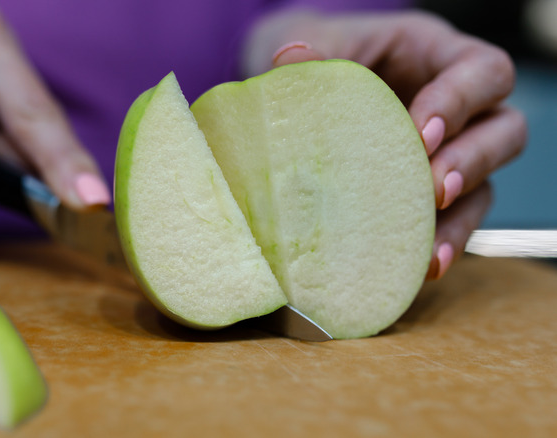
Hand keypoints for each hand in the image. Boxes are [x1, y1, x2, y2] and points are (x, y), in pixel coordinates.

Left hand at [246, 10, 526, 278]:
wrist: (299, 93)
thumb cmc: (317, 55)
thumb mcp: (312, 43)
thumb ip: (310, 55)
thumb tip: (293, 60)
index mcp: (435, 55)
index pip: (481, 71)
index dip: (461, 102)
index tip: (420, 135)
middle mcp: (457, 107)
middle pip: (504, 130)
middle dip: (471, 161)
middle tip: (432, 188)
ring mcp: (448, 153)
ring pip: (485, 184)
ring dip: (460, 217)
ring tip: (429, 247)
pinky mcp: (430, 195)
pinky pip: (453, 221)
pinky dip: (440, 243)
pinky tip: (421, 266)